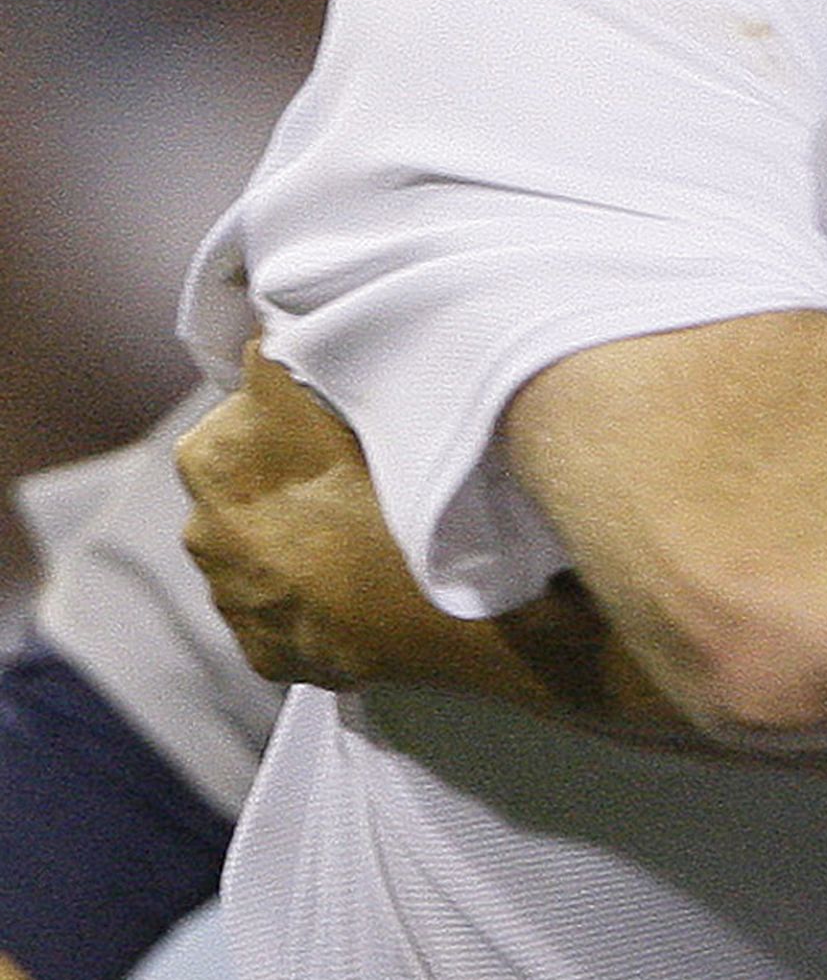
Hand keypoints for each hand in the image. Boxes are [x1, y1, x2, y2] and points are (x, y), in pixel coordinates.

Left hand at [175, 344, 427, 688]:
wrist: (471, 616)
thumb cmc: (418, 498)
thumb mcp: (360, 401)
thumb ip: (301, 364)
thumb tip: (277, 324)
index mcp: (213, 456)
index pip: (248, 411)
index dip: (298, 417)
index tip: (347, 430)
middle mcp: (203, 528)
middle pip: (248, 486)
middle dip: (290, 483)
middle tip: (364, 489)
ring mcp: (234, 600)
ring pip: (261, 554)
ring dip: (299, 546)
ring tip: (371, 549)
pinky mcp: (265, 655)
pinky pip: (282, 619)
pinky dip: (313, 607)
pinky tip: (365, 596)